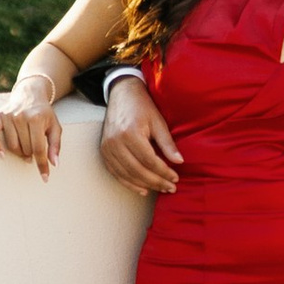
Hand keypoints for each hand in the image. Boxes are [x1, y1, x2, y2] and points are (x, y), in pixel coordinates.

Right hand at [0, 79, 61, 177]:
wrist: (30, 94)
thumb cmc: (43, 113)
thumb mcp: (54, 126)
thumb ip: (55, 145)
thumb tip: (54, 164)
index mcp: (36, 118)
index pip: (39, 148)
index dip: (42, 165)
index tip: (45, 178)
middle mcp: (21, 116)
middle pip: (25, 149)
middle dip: (31, 154)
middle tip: (34, 151)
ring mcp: (8, 116)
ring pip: (12, 146)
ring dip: (19, 152)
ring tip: (25, 148)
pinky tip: (3, 155)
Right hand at [99, 73, 182, 198]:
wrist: (121, 94)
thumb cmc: (143, 107)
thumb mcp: (158, 121)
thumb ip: (167, 143)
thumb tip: (179, 162)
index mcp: (131, 133)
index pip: (150, 161)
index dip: (164, 172)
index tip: (176, 178)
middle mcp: (116, 142)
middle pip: (138, 170)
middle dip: (157, 182)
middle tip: (171, 187)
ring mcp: (108, 148)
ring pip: (127, 175)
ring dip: (145, 185)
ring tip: (160, 188)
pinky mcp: (104, 151)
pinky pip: (116, 173)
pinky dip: (129, 183)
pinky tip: (143, 189)